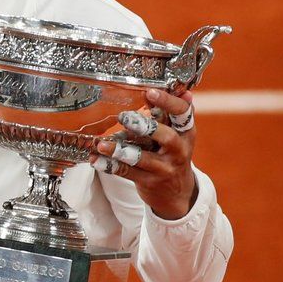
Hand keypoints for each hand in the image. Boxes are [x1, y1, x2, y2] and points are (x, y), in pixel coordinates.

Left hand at [91, 88, 198, 219]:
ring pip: (142, 158)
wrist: (177, 192)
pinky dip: (110, 166)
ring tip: (101, 144)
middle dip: (146, 127)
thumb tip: (171, 89)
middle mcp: (179, 150)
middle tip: (124, 117)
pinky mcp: (150, 182)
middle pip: (166, 137)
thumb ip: (168, 113)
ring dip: (120, 150)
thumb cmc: (171, 153)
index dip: (168, 102)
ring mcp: (165, 168)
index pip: (183, 113)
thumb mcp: (176, 133)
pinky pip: (127, 172)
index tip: (150, 92)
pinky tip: (96, 159)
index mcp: (186, 132)